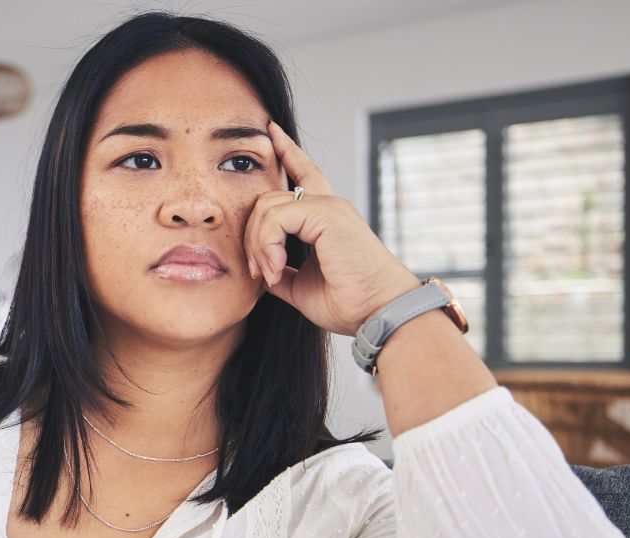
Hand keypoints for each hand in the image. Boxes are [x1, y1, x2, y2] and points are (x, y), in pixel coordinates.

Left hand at [244, 120, 419, 335]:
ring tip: (270, 275)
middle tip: (259, 272)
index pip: (303, 175)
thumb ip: (280, 269)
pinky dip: (267, 245)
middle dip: (251, 236)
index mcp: (325, 218)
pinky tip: (276, 270)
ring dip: (258, 245)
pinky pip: (276, 217)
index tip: (271, 132)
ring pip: (267, 207)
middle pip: (268, 199)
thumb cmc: (349, 304)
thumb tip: (260, 267)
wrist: (378, 314)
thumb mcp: (301, 286)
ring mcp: (330, 206)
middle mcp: (329, 206)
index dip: (287, 153)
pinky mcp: (328, 213)